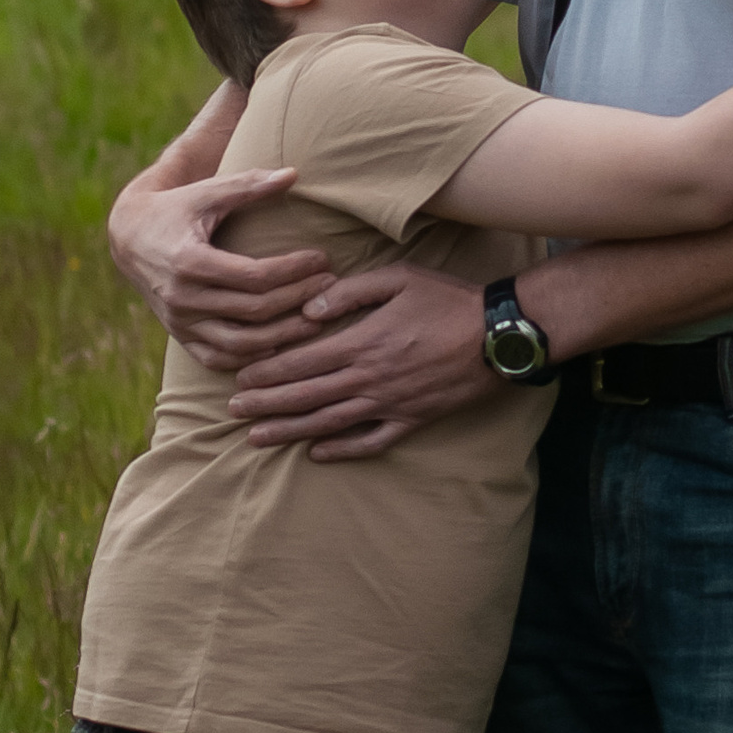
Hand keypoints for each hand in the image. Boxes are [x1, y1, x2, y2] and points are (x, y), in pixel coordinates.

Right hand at [107, 164, 331, 366]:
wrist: (129, 237)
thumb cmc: (175, 209)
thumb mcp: (207, 192)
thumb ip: (248, 186)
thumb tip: (293, 174)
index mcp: (189, 261)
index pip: (254, 277)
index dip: (294, 271)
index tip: (322, 259)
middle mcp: (182, 297)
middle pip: (254, 310)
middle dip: (298, 298)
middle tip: (330, 284)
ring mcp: (179, 321)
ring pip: (241, 343)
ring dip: (284, 334)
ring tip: (317, 318)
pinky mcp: (180, 335)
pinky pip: (220, 358)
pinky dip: (252, 356)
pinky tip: (281, 341)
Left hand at [229, 264, 490, 457]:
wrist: (499, 336)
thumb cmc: (449, 300)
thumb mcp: (399, 279)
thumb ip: (351, 291)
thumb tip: (310, 308)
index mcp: (363, 342)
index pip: (302, 362)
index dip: (267, 373)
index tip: (239, 380)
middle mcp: (370, 378)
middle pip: (306, 396)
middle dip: (266, 405)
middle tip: (233, 412)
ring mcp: (390, 403)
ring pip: (329, 423)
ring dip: (290, 431)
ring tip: (258, 438)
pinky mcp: (412, 420)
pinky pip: (371, 441)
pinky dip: (342, 450)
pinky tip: (317, 454)